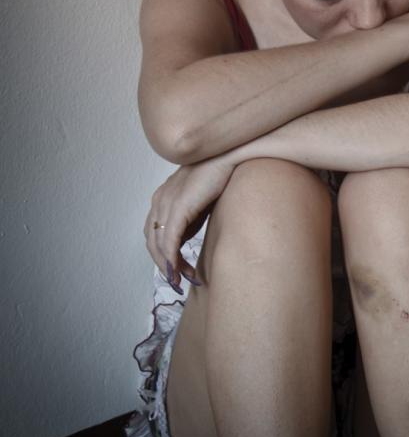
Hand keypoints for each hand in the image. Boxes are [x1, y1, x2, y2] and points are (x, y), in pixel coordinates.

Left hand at [143, 157, 235, 290]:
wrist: (227, 156)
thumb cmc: (218, 176)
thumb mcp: (199, 203)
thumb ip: (188, 219)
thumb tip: (184, 241)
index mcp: (162, 198)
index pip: (155, 233)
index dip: (163, 254)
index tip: (177, 268)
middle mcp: (159, 201)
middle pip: (152, 242)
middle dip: (165, 264)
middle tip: (180, 279)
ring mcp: (166, 204)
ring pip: (159, 245)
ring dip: (170, 265)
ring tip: (184, 278)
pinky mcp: (178, 208)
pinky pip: (170, 240)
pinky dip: (172, 259)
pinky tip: (180, 270)